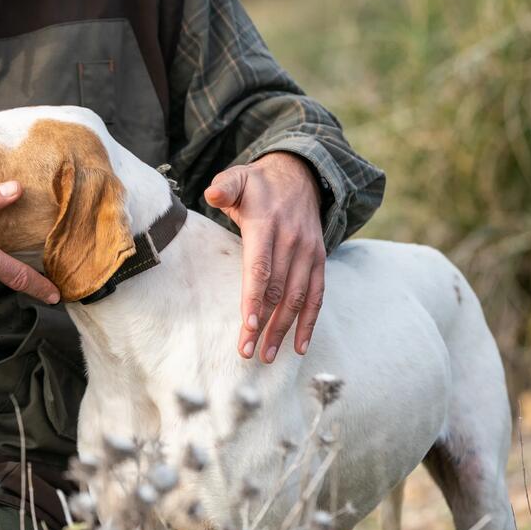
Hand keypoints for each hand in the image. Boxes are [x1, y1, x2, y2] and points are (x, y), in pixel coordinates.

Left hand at [204, 153, 325, 362]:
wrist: (300, 174)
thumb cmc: (258, 184)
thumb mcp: (238, 177)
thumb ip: (224, 187)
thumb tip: (211, 194)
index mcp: (267, 224)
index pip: (260, 266)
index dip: (254, 297)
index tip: (248, 325)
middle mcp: (291, 241)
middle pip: (277, 290)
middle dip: (263, 324)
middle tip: (247, 351)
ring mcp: (308, 252)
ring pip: (298, 297)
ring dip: (283, 329)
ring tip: (267, 355)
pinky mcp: (319, 260)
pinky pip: (317, 295)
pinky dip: (309, 322)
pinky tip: (299, 346)